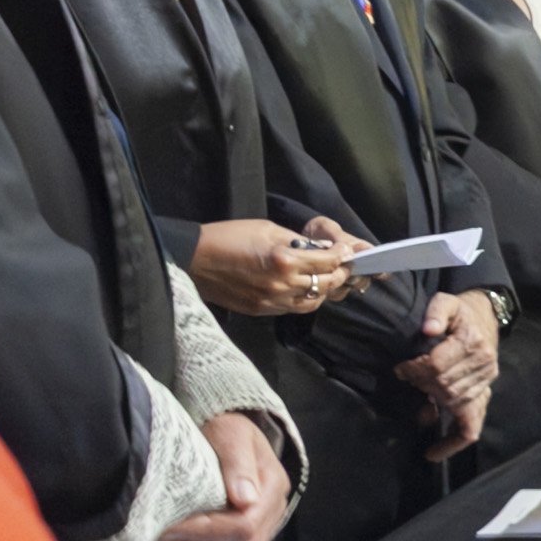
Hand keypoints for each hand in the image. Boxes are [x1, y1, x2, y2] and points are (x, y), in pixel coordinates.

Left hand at [149, 409, 289, 540]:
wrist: (230, 446)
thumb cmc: (227, 436)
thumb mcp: (233, 435)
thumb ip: (237, 461)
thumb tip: (244, 497)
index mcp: (269, 498)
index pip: (240, 530)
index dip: (201, 533)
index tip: (167, 526)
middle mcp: (263, 532)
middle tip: (151, 540)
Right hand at [188, 218, 356, 318]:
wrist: (194, 259)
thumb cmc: (229, 237)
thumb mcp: (267, 229)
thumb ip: (297, 240)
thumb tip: (321, 247)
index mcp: (284, 260)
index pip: (328, 262)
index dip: (341, 256)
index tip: (346, 252)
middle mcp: (282, 284)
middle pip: (325, 284)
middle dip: (338, 274)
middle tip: (342, 266)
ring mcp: (271, 301)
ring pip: (313, 302)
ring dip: (324, 291)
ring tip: (326, 279)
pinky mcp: (261, 310)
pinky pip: (293, 309)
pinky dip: (304, 299)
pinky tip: (304, 288)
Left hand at [397, 290, 499, 458]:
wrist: (486, 318)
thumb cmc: (461, 312)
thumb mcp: (447, 301)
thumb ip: (437, 311)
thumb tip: (428, 329)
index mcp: (473, 342)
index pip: (436, 365)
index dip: (414, 369)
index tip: (401, 368)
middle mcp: (483, 365)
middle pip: (443, 386)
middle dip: (420, 384)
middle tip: (405, 378)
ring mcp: (485, 383)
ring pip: (453, 404)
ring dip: (431, 403)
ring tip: (417, 395)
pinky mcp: (483, 395)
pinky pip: (471, 426)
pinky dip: (453, 442)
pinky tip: (433, 453)